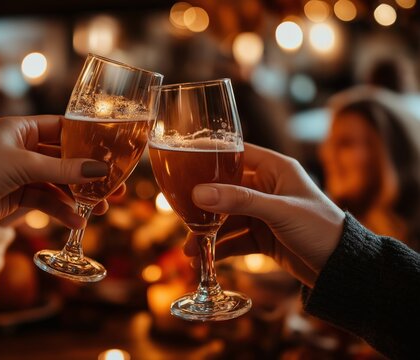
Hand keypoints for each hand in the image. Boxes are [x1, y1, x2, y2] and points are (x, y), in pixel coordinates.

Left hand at [0, 115, 111, 233]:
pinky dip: (60, 211)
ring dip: (78, 196)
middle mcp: (23, 148)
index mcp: (21, 129)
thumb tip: (99, 170)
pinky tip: (76, 222)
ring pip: (58, 183)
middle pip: (65, 159)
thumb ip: (63, 168)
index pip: (63, 129)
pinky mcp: (16, 196)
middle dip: (89, 174)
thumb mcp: (23, 165)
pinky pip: (45, 201)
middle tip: (115, 186)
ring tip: (100, 209)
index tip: (111, 152)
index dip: (87, 140)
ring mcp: (20, 173)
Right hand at [184, 143, 344, 286]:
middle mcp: (267, 187)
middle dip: (204, 206)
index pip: (237, 154)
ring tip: (191, 249)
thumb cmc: (320, 228)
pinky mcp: (263, 236)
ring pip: (227, 218)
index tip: (184, 164)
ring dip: (209, 232)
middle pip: (225, 190)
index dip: (211, 158)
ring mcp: (264, 213)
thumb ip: (240, 201)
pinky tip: (206, 257)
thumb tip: (199, 193)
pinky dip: (221, 247)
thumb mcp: (279, 211)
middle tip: (182, 218)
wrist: (343, 268)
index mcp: (276, 169)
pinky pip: (235, 238)